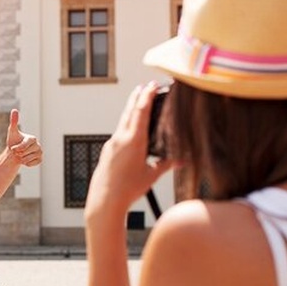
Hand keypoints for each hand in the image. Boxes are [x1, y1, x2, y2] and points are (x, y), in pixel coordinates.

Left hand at [6, 109, 42, 166]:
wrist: (14, 153)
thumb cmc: (13, 142)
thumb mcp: (12, 132)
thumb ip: (14, 121)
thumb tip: (14, 110)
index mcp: (32, 138)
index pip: (25, 144)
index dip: (18, 147)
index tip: (12, 149)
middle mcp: (38, 145)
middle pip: (26, 152)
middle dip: (19, 153)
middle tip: (17, 152)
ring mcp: (40, 152)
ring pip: (29, 158)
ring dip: (22, 159)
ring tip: (21, 155)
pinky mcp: (40, 159)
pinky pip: (33, 163)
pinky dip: (27, 163)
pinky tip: (25, 159)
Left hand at [85, 83, 172, 216]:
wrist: (104, 200)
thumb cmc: (128, 190)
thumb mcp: (151, 175)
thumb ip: (166, 164)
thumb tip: (182, 161)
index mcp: (134, 141)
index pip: (141, 111)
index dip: (147, 95)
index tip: (152, 85)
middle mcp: (120, 139)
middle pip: (130, 111)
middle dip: (138, 96)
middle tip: (145, 85)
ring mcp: (112, 144)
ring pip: (123, 121)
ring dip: (131, 109)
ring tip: (138, 100)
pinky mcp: (107, 151)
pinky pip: (119, 132)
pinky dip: (127, 124)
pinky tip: (131, 126)